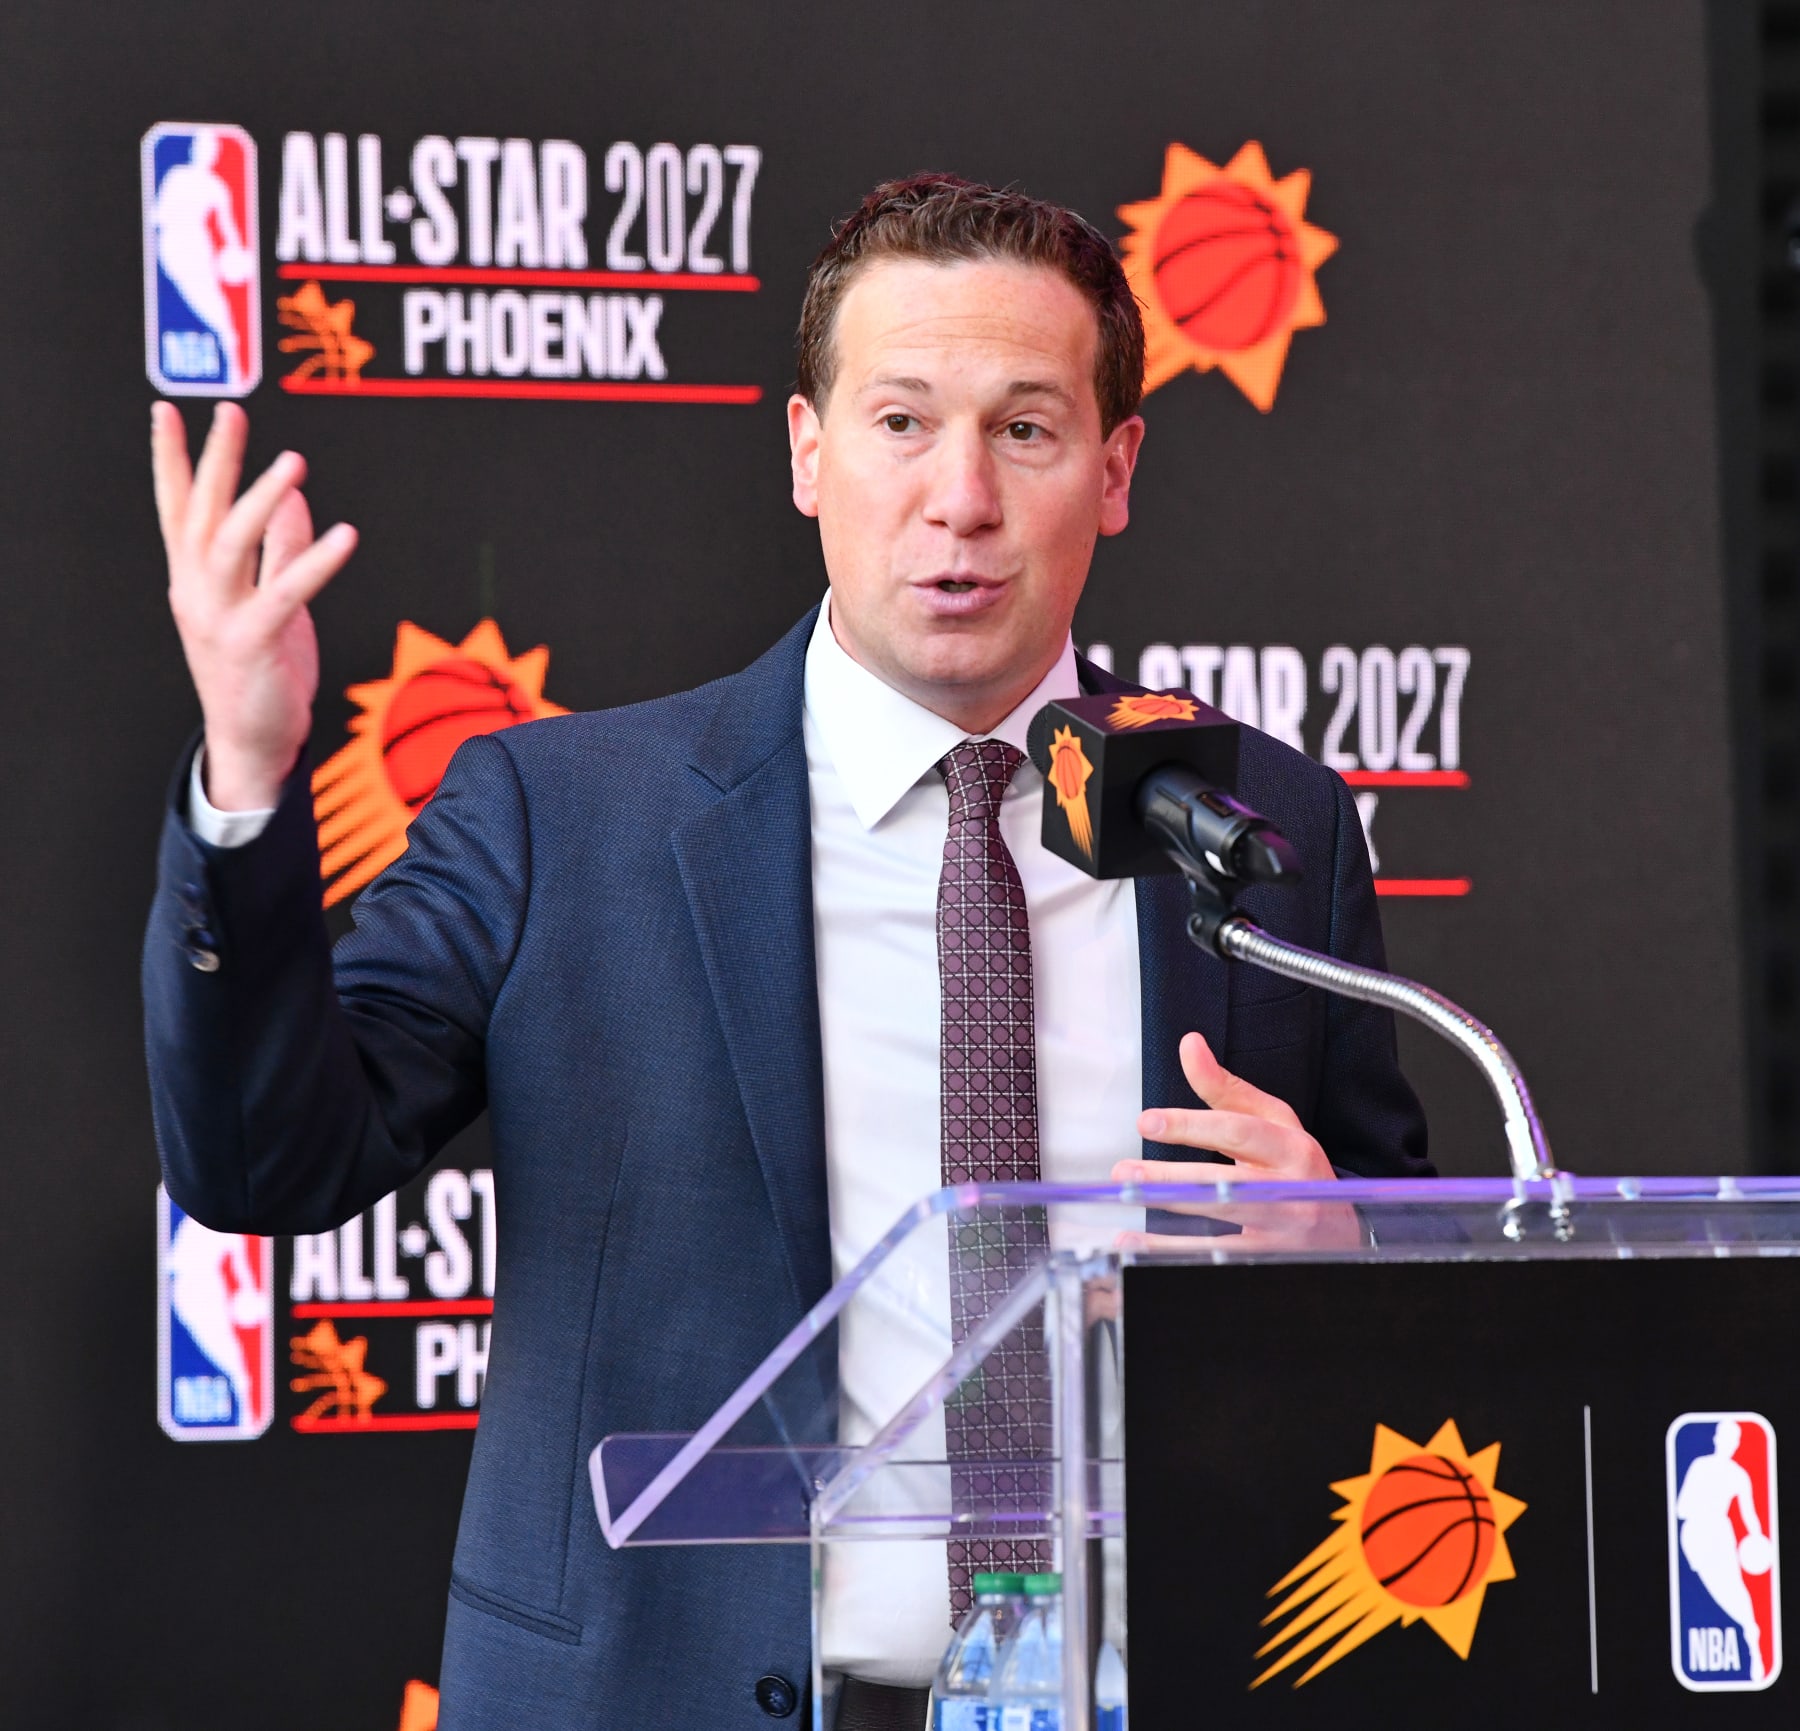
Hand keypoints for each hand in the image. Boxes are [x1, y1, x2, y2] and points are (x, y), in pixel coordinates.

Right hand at [152, 401, 357, 809]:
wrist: (253, 742)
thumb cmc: (261, 671)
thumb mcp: (271, 601)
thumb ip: (279, 548)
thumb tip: (293, 497)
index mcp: (196, 579)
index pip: (178, 507)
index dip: (172, 459)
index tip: (169, 410)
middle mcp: (196, 591)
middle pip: (201, 512)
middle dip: (214, 459)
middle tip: (230, 411)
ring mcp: (218, 617)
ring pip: (231, 543)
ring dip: (260, 498)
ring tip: (292, 461)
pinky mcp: (251, 643)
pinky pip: (284, 592)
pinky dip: (315, 560)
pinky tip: (347, 535)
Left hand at [1110, 1032, 1362, 1251]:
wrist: (1341, 1230)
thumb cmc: (1295, 1167)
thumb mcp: (1272, 1123)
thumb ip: (1226, 1089)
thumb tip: (1189, 1044)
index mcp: (1291, 1147)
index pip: (1238, 1131)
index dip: (1192, 1126)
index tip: (1147, 1122)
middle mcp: (1290, 1190)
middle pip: (1225, 1183)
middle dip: (1170, 1178)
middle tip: (1124, 1173)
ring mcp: (1282, 1232)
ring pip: (1220, 1225)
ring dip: (1166, 1220)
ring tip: (1125, 1206)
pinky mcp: (1269, 1261)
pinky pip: (1218, 1257)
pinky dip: (1173, 1253)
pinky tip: (1138, 1247)